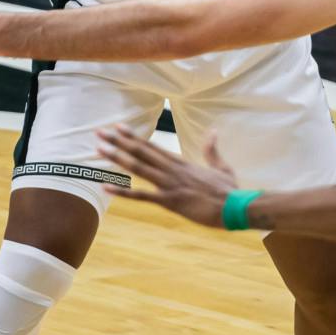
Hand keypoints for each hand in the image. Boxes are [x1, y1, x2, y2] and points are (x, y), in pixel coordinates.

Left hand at [98, 126, 240, 227]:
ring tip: (100, 149)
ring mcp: (170, 184)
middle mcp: (172, 170)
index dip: (133, 137)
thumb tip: (213, 131)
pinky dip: (123, 191)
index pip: (152, 146)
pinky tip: (107, 187)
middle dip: (119, 142)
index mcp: (181, 163)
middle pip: (141, 152)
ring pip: (139, 167)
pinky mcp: (170, 201)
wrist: (235, 207)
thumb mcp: (222, 166)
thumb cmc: (230, 190)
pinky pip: (142, 195)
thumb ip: (212, 149)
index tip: (118, 127)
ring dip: (118, 157)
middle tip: (100, 132)